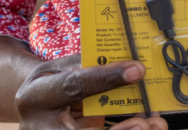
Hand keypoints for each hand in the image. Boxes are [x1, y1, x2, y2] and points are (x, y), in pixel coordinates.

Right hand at [13, 54, 166, 129]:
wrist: (35, 107)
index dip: (105, 79)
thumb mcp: (61, 69)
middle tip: (146, 122)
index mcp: (38, 95)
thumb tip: (128, 64)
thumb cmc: (51, 84)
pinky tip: (143, 127)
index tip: (136, 70)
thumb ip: (89, 66)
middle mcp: (44, 125)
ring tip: (153, 126)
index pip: (73, 86)